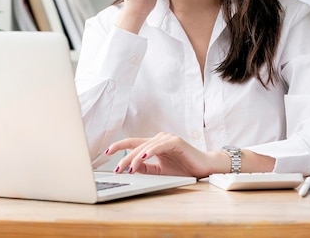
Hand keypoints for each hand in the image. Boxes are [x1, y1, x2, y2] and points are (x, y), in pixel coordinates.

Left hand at [105, 132, 227, 178]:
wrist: (203, 168)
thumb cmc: (183, 168)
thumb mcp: (160, 171)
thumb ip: (147, 168)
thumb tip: (131, 167)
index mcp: (153, 144)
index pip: (132, 143)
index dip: (119, 146)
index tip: (106, 152)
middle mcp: (158, 138)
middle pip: (136, 146)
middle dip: (124, 158)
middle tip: (116, 169)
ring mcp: (167, 138)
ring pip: (146, 147)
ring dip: (135, 158)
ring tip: (127, 167)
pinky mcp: (175, 141)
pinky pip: (160, 145)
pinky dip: (150, 151)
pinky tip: (143, 157)